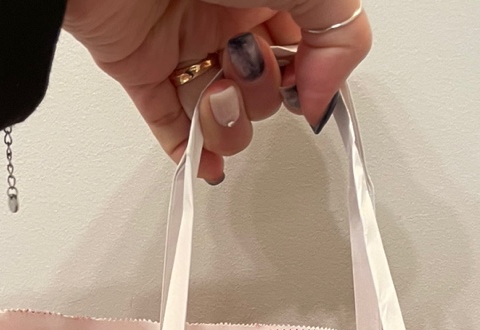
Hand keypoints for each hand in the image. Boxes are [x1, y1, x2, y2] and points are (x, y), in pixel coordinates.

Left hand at [62, 2, 371, 183]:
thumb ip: (339, 37)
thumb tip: (322, 101)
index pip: (303, 55)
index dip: (307, 81)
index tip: (302, 88)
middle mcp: (228, 15)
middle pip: (264, 91)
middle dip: (261, 96)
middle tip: (244, 65)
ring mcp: (184, 42)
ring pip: (220, 112)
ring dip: (225, 123)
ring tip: (215, 93)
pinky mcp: (140, 64)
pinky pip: (167, 120)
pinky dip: (187, 148)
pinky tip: (206, 164)